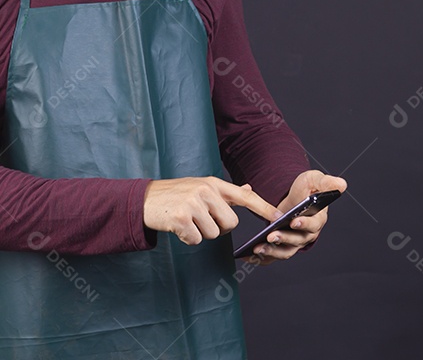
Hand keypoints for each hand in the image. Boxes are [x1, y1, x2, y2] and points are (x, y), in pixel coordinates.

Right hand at [143, 177, 277, 245]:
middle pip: (231, 223)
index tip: (277, 217)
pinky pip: (196, 240)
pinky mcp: (181, 218)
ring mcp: (193, 203)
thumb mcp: (200, 186)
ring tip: (187, 221)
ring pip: (214, 234)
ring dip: (201, 233)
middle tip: (201, 220)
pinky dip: (188, 239)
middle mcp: (205, 191)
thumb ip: (225, 192)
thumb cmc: (175, 194)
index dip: (262, 207)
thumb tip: (247, 188)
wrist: (144, 199)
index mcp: (213, 183)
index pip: (244, 196)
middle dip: (218, 227)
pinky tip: (178, 227)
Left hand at [246, 170, 346, 264]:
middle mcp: (308, 234)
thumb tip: (341, 184)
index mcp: (318, 219)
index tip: (293, 221)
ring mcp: (295, 241)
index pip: (313, 225)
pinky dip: (263, 258)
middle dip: (284, 239)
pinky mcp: (283, 245)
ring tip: (258, 248)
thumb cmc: (306, 188)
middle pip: (298, 241)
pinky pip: (274, 255)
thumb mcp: (314, 180)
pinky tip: (249, 254)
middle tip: (271, 236)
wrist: (293, 196)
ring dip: (273, 251)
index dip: (304, 224)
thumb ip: (325, 182)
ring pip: (286, 251)